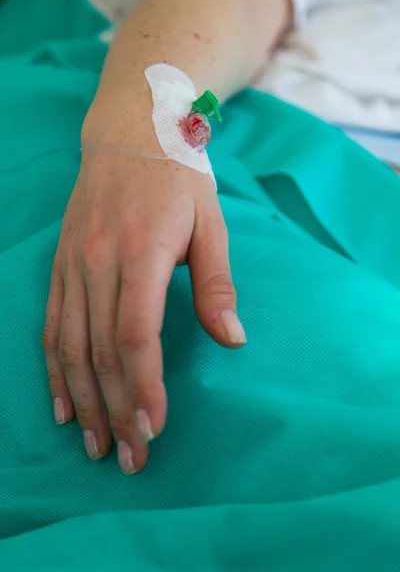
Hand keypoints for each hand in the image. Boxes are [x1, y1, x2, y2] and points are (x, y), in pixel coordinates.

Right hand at [42, 148, 245, 473]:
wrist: (129, 134)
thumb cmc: (178, 179)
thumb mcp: (211, 223)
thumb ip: (218, 283)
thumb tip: (232, 339)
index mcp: (141, 251)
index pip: (135, 334)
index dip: (143, 386)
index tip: (154, 429)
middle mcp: (98, 262)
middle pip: (101, 352)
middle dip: (116, 409)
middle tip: (129, 457)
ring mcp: (73, 265)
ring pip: (69, 347)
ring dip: (83, 401)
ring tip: (95, 445)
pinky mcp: (59, 266)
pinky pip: (50, 327)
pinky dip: (55, 371)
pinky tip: (63, 405)